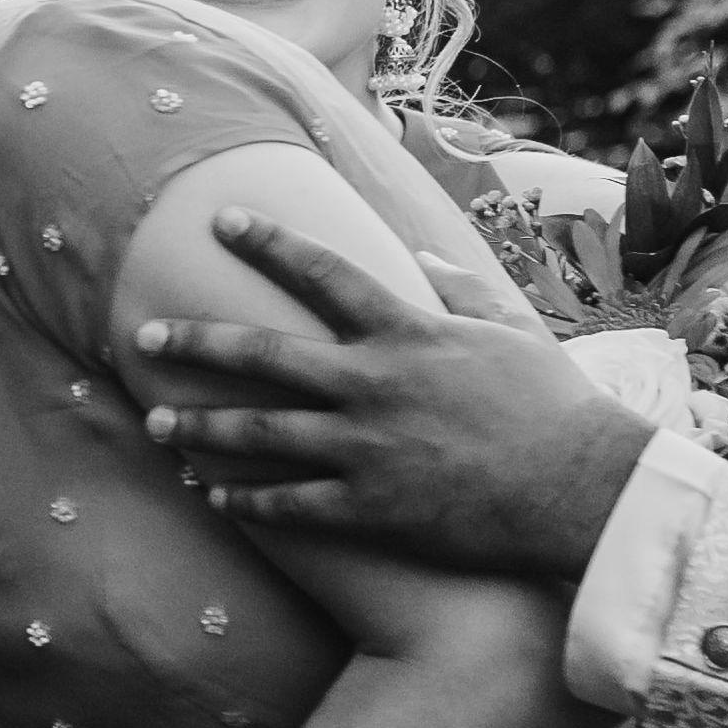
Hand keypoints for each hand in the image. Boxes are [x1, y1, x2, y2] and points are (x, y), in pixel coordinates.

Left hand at [132, 207, 642, 579]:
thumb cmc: (555, 407)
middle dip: (196, 342)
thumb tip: (419, 253)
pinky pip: (289, 503)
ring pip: (258, 433)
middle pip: (263, 356)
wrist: (584, 491)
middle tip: (144, 335)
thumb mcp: (512, 332)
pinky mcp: (369, 507)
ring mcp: (366, 448)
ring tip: (155, 422)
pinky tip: (211, 495)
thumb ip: (461, 288)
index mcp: (408, 333)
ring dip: (199, 427)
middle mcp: (374, 385)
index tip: (222, 220)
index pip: (324, 273)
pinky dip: (245, 499)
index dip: (270, 242)